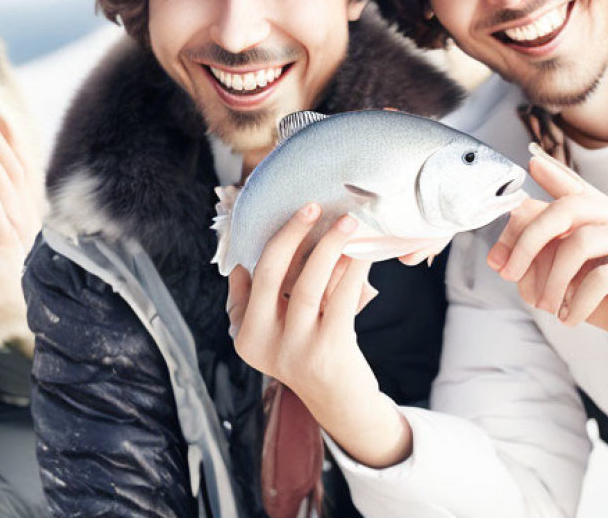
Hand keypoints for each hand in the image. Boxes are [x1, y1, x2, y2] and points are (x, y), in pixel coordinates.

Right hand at [228, 204, 411, 467]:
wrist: (341, 401)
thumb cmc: (307, 352)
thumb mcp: (273, 331)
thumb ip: (255, 297)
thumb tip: (244, 249)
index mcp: (246, 335)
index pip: (252, 276)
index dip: (271, 240)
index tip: (290, 211)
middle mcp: (265, 343)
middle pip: (271, 273)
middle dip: (291, 233)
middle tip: (312, 206)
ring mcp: (296, 350)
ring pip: (308, 284)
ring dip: (329, 246)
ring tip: (348, 222)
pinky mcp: (330, 351)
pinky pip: (341, 298)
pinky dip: (352, 270)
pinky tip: (362, 252)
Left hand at [487, 147, 607, 381]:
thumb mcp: (569, 278)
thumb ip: (542, 260)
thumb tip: (502, 255)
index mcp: (605, 217)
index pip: (575, 189)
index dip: (554, 175)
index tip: (531, 163)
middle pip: (568, 209)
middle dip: (529, 239)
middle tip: (507, 272)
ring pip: (580, 243)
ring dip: (553, 279)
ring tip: (546, 307)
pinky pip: (601, 277)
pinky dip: (577, 301)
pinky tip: (569, 318)